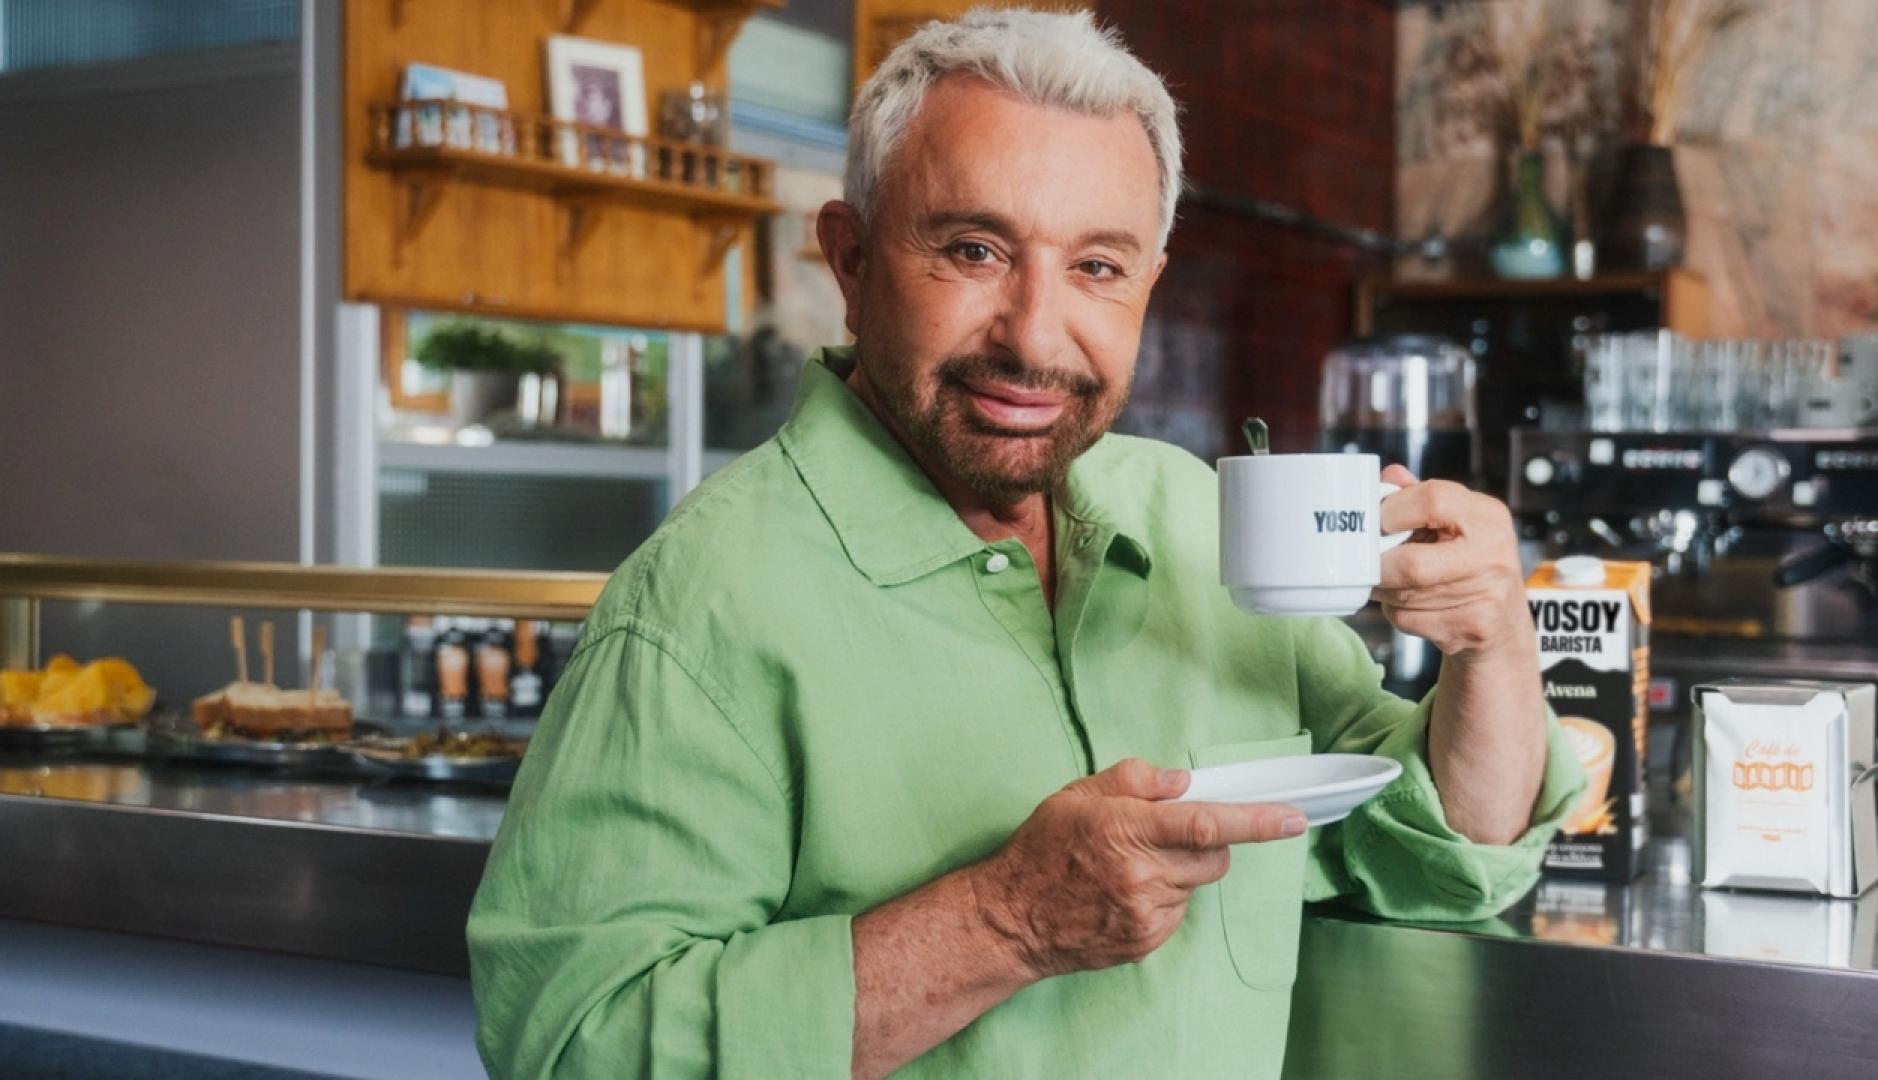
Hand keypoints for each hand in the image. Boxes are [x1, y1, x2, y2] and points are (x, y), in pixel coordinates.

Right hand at [966, 757, 1304, 980]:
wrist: (1011, 919)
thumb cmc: (1041, 850)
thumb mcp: (1076, 796)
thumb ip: (1133, 781)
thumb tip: (1182, 783)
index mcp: (1126, 830)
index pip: (1206, 824)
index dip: (1256, 821)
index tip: (1293, 818)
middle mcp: (1142, 874)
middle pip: (1214, 857)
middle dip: (1207, 842)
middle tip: (1166, 837)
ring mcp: (1146, 914)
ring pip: (1194, 884)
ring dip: (1178, 871)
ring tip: (1130, 869)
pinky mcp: (1146, 942)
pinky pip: (1177, 912)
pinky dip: (1163, 898)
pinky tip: (1124, 894)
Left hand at [1374, 465, 1533, 661]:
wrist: (1503, 624)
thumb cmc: (1470, 565)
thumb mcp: (1456, 523)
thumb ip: (1419, 497)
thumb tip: (1389, 476)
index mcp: (1487, 516)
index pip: (1432, 499)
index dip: (1392, 511)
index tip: (1376, 522)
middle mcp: (1493, 553)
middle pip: (1412, 563)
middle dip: (1379, 566)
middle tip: (1366, 563)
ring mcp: (1487, 593)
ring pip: (1405, 594)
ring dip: (1384, 590)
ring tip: (1390, 582)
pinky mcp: (1473, 627)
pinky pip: (1410, 619)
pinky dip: (1397, 613)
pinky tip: (1411, 606)